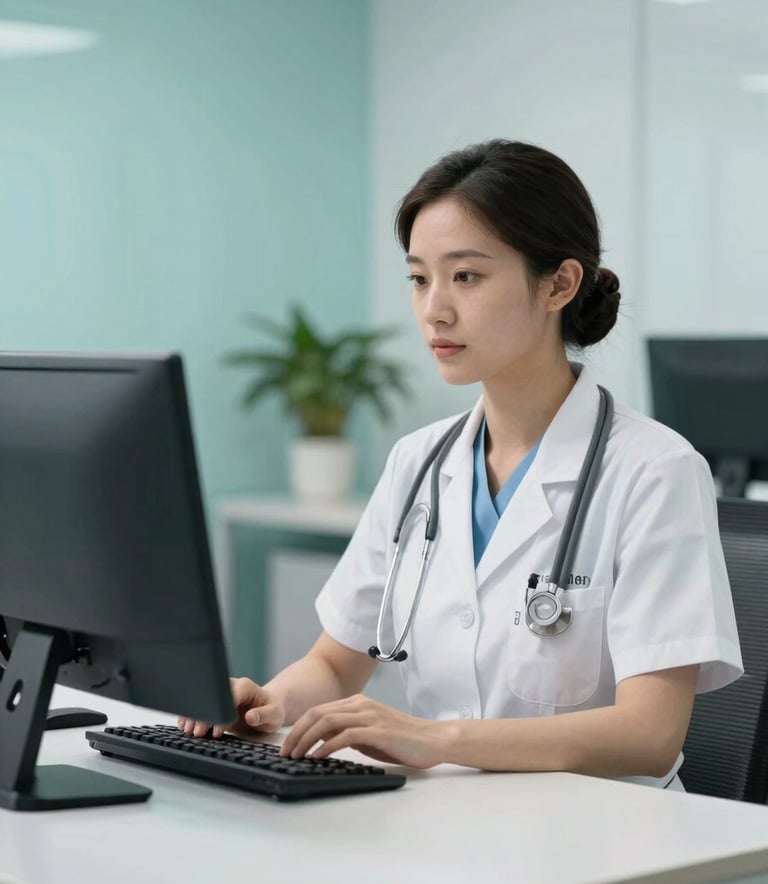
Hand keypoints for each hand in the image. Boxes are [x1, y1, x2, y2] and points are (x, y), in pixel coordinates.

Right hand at [177, 677, 285, 738]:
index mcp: (244, 687)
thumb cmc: (273, 711)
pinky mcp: (217, 701)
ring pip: (204, 700)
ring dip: (195, 715)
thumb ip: (264, 715)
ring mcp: (222, 693)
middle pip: (211, 697)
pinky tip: (185, 723)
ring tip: (188, 730)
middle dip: (203, 715)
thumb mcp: (274, 715)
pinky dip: (194, 714)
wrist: (269, 707)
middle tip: (197, 733)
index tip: (217, 730)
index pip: (227, 698)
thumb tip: (251, 716)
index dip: (220, 714)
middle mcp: (231, 686)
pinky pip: (202, 705)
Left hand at [279, 694, 443, 768]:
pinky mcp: (377, 731)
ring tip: (296, 756)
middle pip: (318, 714)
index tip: (287, 745)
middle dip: (296, 733)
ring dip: (307, 740)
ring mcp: (369, 716)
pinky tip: (318, 757)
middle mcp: (360, 705)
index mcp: (357, 703)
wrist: (432, 739)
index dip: (299, 727)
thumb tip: (322, 740)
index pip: (318, 711)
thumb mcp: (368, 733)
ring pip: (328, 722)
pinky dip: (328, 746)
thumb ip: (347, 732)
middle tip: (284, 753)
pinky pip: (346, 735)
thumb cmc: (401, 739)